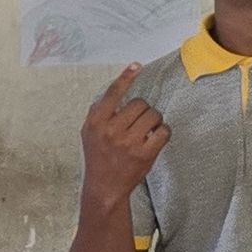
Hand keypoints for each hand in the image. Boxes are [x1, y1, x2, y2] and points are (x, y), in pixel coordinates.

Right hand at [79, 65, 170, 200]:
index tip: (136, 65)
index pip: (113, 93)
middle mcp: (111, 130)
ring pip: (153, 115)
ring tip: (148, 130)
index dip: (125, 77)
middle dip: (143, 110)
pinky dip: (163, 132)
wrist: (104, 186)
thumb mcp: (88, 133)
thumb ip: (99, 113)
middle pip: (139, 104)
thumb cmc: (97, 157)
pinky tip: (156, 138)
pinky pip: (163, 132)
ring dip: (155, 120)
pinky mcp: (144, 154)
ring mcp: (128, 142)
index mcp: (96, 122)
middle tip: (140, 121)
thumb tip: (115, 93)